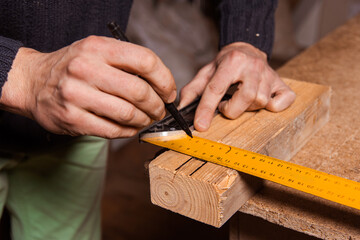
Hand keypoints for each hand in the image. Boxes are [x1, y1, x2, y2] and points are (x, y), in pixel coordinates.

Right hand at [1, 36, 175, 137]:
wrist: (32, 82)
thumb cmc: (72, 67)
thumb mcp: (97, 51)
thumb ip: (126, 62)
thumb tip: (162, 85)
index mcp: (98, 48)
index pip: (145, 60)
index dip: (164, 79)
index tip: (168, 91)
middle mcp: (86, 68)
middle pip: (139, 91)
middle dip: (157, 105)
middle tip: (159, 110)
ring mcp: (77, 95)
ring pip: (128, 113)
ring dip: (144, 120)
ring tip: (145, 119)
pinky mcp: (72, 118)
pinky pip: (113, 130)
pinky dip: (128, 131)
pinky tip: (130, 127)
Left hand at [179, 42, 295, 131]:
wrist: (247, 49)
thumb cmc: (225, 64)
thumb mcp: (206, 72)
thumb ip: (193, 89)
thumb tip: (181, 108)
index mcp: (232, 61)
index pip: (217, 89)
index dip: (206, 109)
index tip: (200, 126)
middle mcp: (253, 66)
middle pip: (247, 97)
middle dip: (232, 109)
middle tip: (226, 106)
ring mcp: (270, 75)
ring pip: (262, 101)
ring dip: (248, 107)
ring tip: (240, 100)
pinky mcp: (281, 83)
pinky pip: (284, 101)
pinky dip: (274, 107)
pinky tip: (263, 103)